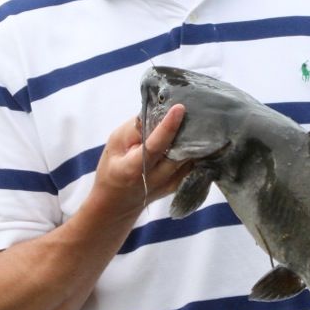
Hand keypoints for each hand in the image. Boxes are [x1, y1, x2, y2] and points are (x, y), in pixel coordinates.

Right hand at [88, 104, 192, 220]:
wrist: (117, 203)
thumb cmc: (113, 168)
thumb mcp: (114, 144)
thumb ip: (135, 129)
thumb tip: (158, 112)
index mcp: (132, 169)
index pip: (154, 147)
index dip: (168, 127)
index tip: (179, 108)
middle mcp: (155, 179)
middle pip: (178, 152)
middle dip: (187, 130)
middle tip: (194, 107)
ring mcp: (169, 185)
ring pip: (190, 159)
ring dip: (194, 139)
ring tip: (197, 118)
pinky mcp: (179, 186)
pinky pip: (193, 165)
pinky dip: (195, 150)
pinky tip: (195, 136)